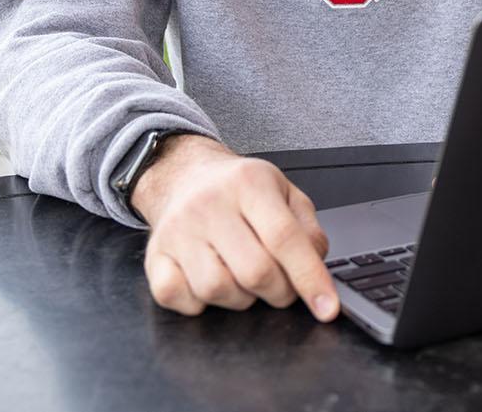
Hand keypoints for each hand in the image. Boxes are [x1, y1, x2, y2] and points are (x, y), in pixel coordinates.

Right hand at [130, 134, 336, 319]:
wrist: (185, 176)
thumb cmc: (239, 190)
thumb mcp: (284, 192)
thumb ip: (308, 228)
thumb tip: (316, 265)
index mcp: (249, 184)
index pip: (284, 238)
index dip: (310, 278)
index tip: (327, 307)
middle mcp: (209, 205)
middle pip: (254, 271)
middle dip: (279, 291)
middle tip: (281, 285)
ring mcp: (178, 231)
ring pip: (217, 290)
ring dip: (240, 298)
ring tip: (243, 277)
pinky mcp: (154, 255)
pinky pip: (176, 297)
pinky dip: (198, 303)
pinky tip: (210, 281)